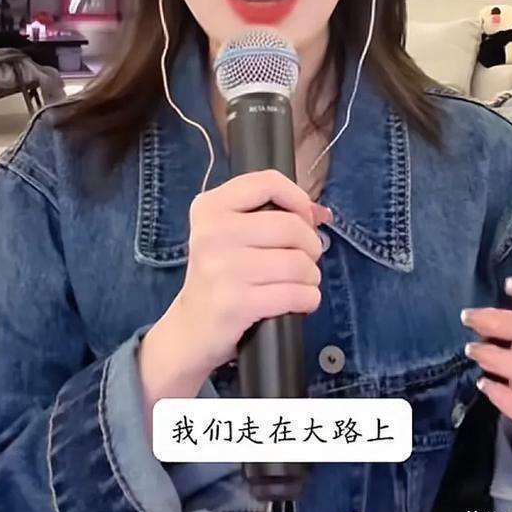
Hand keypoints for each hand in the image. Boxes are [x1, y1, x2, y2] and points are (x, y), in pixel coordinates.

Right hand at [138, 169, 330, 410]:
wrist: (190, 329)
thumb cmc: (221, 275)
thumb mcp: (232, 234)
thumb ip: (274, 214)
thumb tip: (321, 213)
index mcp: (210, 207)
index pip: (268, 182)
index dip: (298, 199)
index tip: (305, 218)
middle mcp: (211, 233)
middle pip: (290, 226)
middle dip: (311, 245)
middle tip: (305, 259)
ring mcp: (220, 269)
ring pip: (297, 263)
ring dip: (311, 276)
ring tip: (302, 283)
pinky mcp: (234, 304)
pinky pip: (295, 294)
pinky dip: (308, 299)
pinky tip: (299, 301)